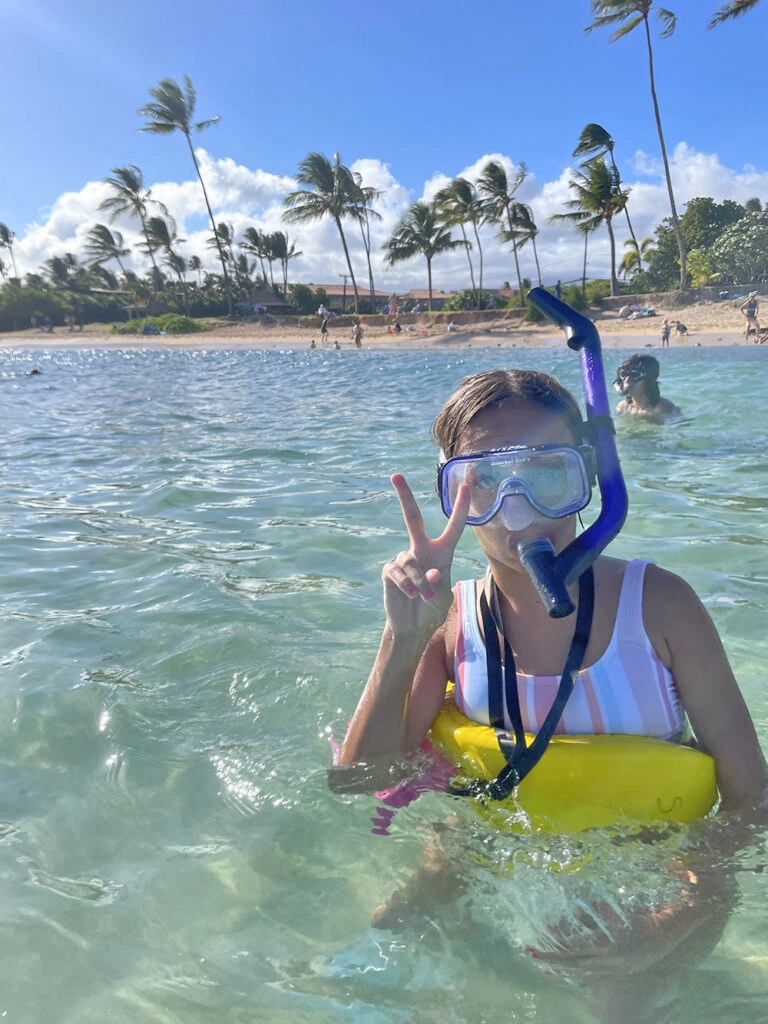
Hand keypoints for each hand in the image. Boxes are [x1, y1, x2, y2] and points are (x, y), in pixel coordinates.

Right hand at [381, 474, 468, 636]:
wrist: (413, 626)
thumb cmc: (432, 610)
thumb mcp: (443, 598)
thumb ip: (438, 584)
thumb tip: (430, 573)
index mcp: (442, 553)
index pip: (454, 526)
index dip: (461, 507)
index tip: (465, 485)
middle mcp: (422, 550)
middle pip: (413, 518)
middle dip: (404, 497)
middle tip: (395, 475)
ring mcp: (404, 559)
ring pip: (409, 560)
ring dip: (419, 581)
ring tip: (423, 597)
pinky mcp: (390, 572)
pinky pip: (397, 572)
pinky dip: (406, 584)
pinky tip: (410, 595)